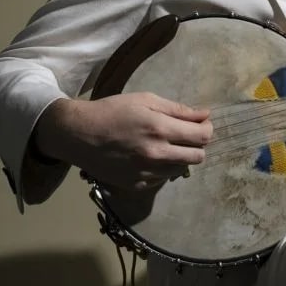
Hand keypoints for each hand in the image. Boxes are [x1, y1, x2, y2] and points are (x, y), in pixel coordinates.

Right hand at [33, 93, 212, 191]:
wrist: (78, 134)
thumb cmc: (112, 111)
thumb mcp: (145, 100)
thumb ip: (178, 110)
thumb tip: (205, 115)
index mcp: (160, 129)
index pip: (202, 137)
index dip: (207, 130)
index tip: (201, 125)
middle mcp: (156, 154)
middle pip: (197, 157)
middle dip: (197, 145)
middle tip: (186, 136)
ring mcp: (146, 173)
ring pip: (181, 169)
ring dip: (180, 157)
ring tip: (165, 145)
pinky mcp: (136, 185)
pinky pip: (162, 179)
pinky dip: (162, 168)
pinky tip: (149, 157)